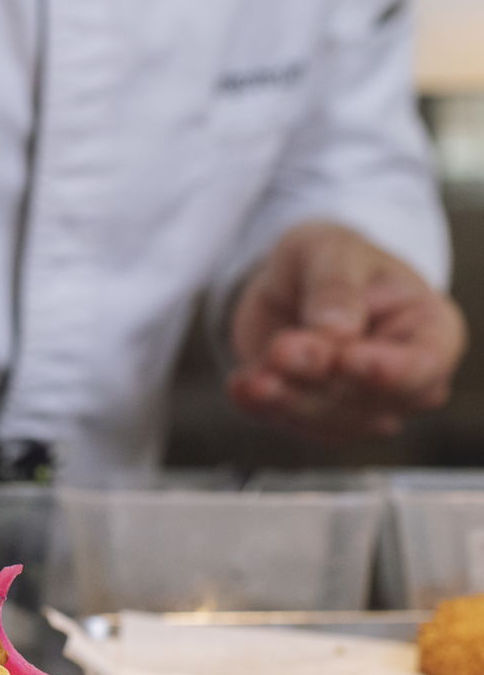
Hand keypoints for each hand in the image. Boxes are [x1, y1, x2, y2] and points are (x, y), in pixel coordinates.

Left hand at [226, 221, 464, 442]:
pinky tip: (242, 386)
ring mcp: (363, 406)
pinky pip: (291, 424)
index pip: (425, 365)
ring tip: (254, 376)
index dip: (389, 371)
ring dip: (288, 398)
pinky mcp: (318, 419)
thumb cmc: (332, 259)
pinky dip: (263, 407)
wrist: (292, 279)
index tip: (348, 359)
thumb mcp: (332, 250)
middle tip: (282, 351)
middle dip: (320, 379)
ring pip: (328, 420)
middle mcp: (406, 379)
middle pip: (369, 399)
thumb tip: (336, 331)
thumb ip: (336, 288)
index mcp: (432, 330)